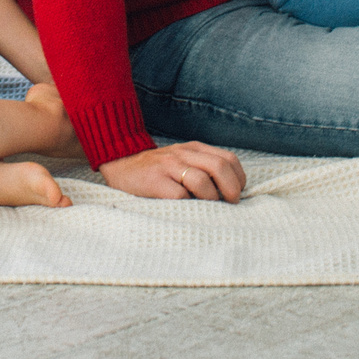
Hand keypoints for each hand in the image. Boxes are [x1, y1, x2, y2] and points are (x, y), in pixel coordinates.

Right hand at [98, 142, 245, 201]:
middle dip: (231, 189)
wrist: (120, 164)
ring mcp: (168, 166)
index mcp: (194, 149)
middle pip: (220, 167)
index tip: (236, 194)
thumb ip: (203, 168)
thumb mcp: (182, 161)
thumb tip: (230, 193)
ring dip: (211, 199)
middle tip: (230, 205)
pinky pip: (179, 195)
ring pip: (202, 181)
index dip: (238, 179)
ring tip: (209, 209)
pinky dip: (188, 205)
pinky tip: (186, 210)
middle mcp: (183, 154)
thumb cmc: (158, 170)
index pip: (228, 159)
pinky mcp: (155, 181)